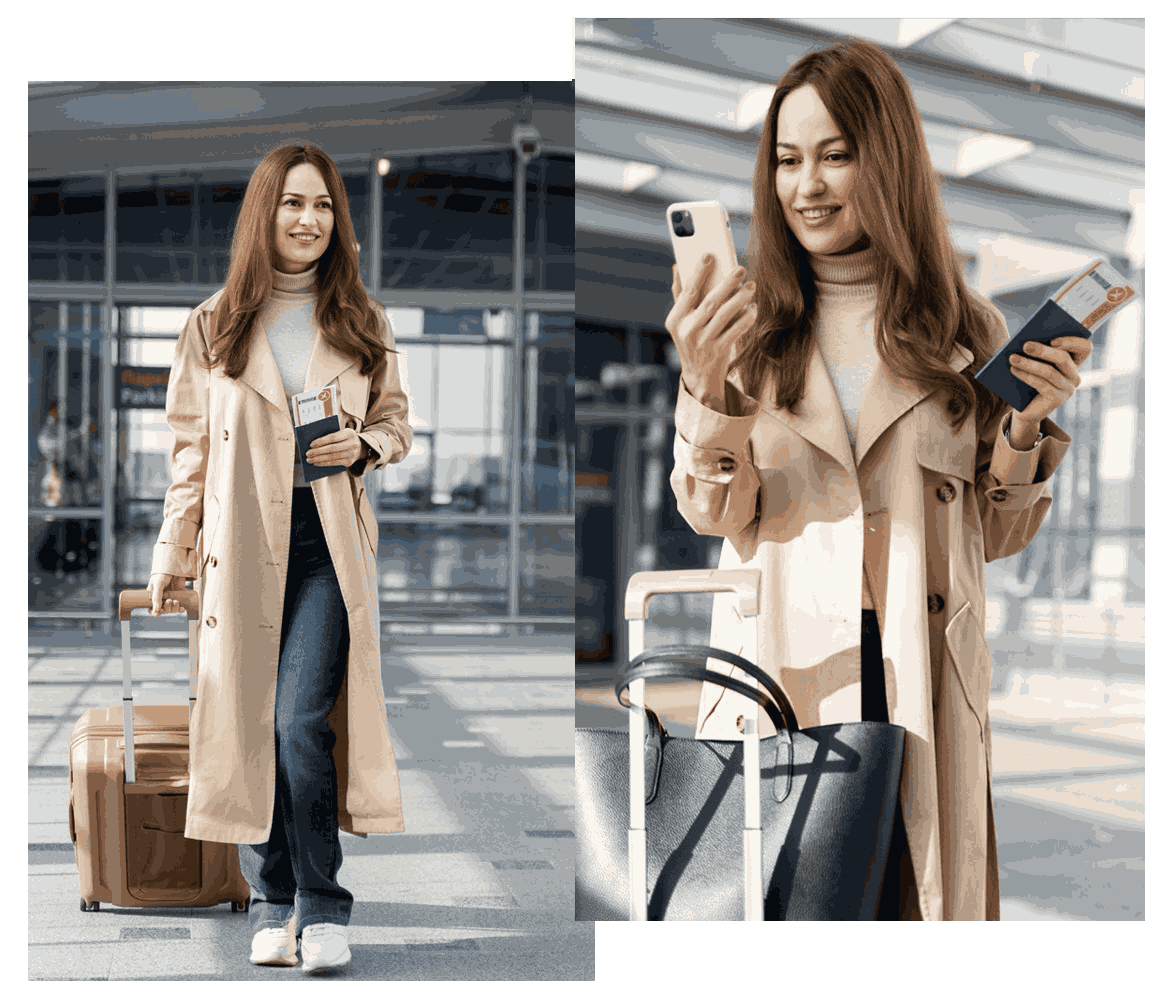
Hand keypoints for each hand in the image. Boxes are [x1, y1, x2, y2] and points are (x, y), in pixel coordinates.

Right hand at [147, 572, 186, 616]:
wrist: (176, 567)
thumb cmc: (163, 574)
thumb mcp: (158, 584)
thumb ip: (156, 597)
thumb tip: (157, 611)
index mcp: (153, 596)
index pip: (151, 608)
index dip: (154, 612)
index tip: (158, 614)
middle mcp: (161, 599)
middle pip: (163, 610)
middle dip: (166, 609)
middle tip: (169, 601)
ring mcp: (170, 598)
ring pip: (171, 610)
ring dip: (173, 608)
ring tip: (176, 601)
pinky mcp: (179, 597)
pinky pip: (179, 607)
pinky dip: (180, 609)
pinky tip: (182, 608)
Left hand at [306, 428, 363, 467]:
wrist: (361, 447)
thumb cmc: (346, 438)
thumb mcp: (342, 432)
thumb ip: (331, 434)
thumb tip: (315, 442)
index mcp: (349, 433)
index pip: (333, 437)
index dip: (321, 441)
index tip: (311, 444)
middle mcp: (352, 444)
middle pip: (332, 448)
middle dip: (318, 452)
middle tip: (308, 453)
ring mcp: (351, 454)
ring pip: (332, 457)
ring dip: (319, 459)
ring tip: (310, 459)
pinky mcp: (349, 462)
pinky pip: (334, 463)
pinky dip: (324, 463)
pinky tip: (317, 463)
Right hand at [666, 254, 756, 411]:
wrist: (699, 378)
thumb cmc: (691, 342)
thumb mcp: (680, 322)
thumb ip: (679, 295)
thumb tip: (677, 266)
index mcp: (675, 320)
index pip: (687, 292)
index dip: (698, 272)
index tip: (709, 255)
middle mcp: (687, 331)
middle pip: (709, 302)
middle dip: (726, 283)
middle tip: (741, 269)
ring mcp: (703, 343)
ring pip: (724, 315)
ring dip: (740, 299)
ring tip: (751, 287)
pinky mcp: (718, 352)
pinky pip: (735, 331)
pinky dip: (746, 319)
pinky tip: (753, 309)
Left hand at [1008, 336, 1093, 425]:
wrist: (1025, 407)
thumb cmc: (1029, 380)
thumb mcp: (1035, 363)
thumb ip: (1037, 351)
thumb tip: (1028, 341)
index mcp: (1074, 362)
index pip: (1085, 348)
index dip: (1072, 342)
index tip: (1053, 340)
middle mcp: (1074, 375)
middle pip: (1064, 358)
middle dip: (1043, 351)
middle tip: (1025, 345)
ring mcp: (1068, 389)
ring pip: (1050, 372)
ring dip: (1029, 363)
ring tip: (1012, 358)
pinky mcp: (1057, 400)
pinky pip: (1041, 384)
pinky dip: (1026, 376)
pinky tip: (1013, 369)